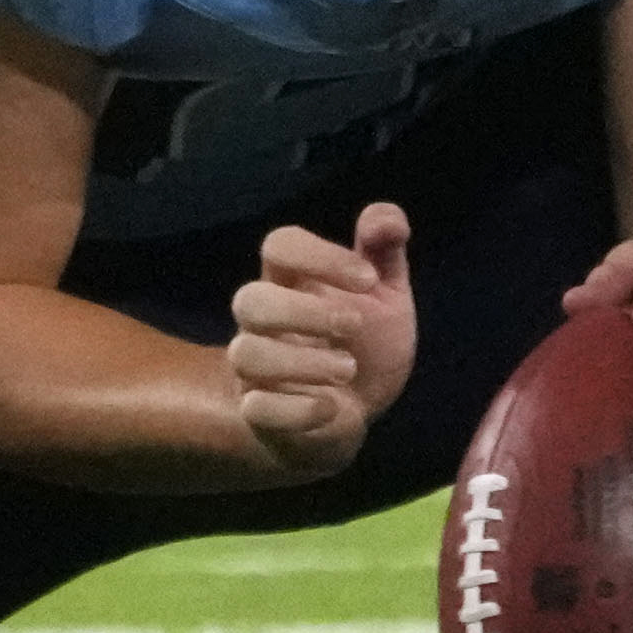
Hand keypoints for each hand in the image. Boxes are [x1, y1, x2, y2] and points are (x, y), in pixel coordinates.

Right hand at [225, 203, 415, 476]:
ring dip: (301, 361)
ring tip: (348, 369)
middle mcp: (265, 320)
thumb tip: (385, 219)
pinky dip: (297, 409)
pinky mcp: (260, 413)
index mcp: (292, 280)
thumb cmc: (369, 342)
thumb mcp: (388, 295)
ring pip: (245, 353)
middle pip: (249, 299)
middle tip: (356, 326)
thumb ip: (385, 253)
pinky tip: (332, 406)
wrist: (361, 412)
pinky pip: (255, 408)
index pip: (280, 245)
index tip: (369, 279)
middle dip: (303, 311)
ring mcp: (256, 368)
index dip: (320, 254)